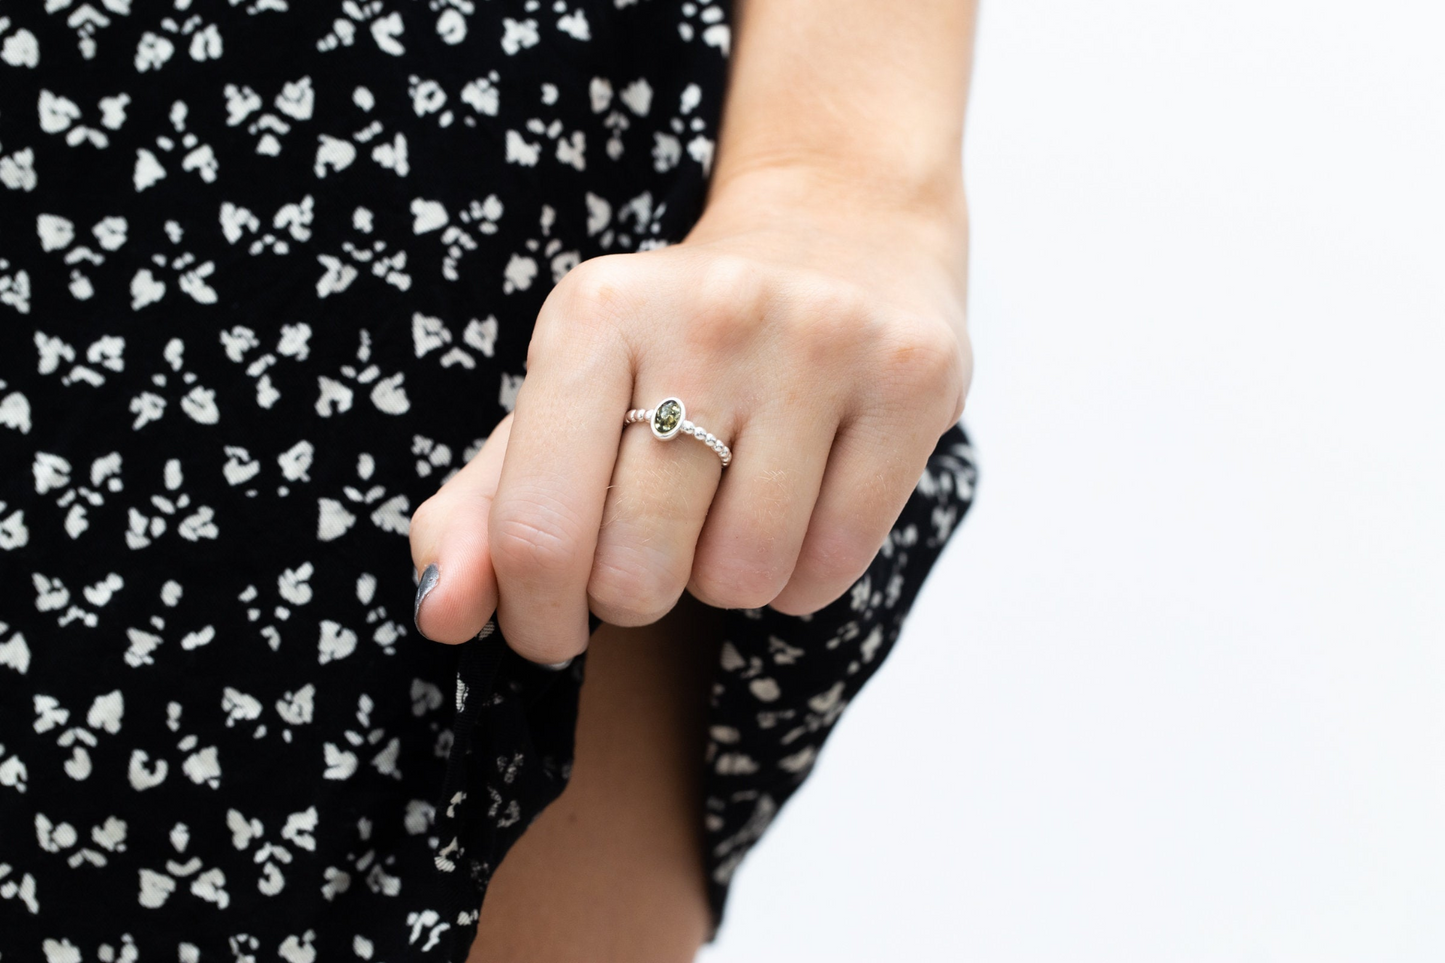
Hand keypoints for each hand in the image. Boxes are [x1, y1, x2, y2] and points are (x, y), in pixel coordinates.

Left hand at [408, 166, 971, 663]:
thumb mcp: (567, 397)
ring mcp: (819, 341)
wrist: (840, 224)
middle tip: (653, 547)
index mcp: (595, 313)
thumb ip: (487, 508)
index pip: (537, 531)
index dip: (534, 616)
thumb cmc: (680, 341)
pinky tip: (799, 510)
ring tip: (732, 510)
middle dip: (635, 593)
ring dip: (726, 579)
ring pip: (743, 577)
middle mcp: (707, 314)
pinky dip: (801, 576)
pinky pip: (831, 565)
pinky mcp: (911, 378)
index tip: (551, 624)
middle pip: (639, 571)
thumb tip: (439, 615)